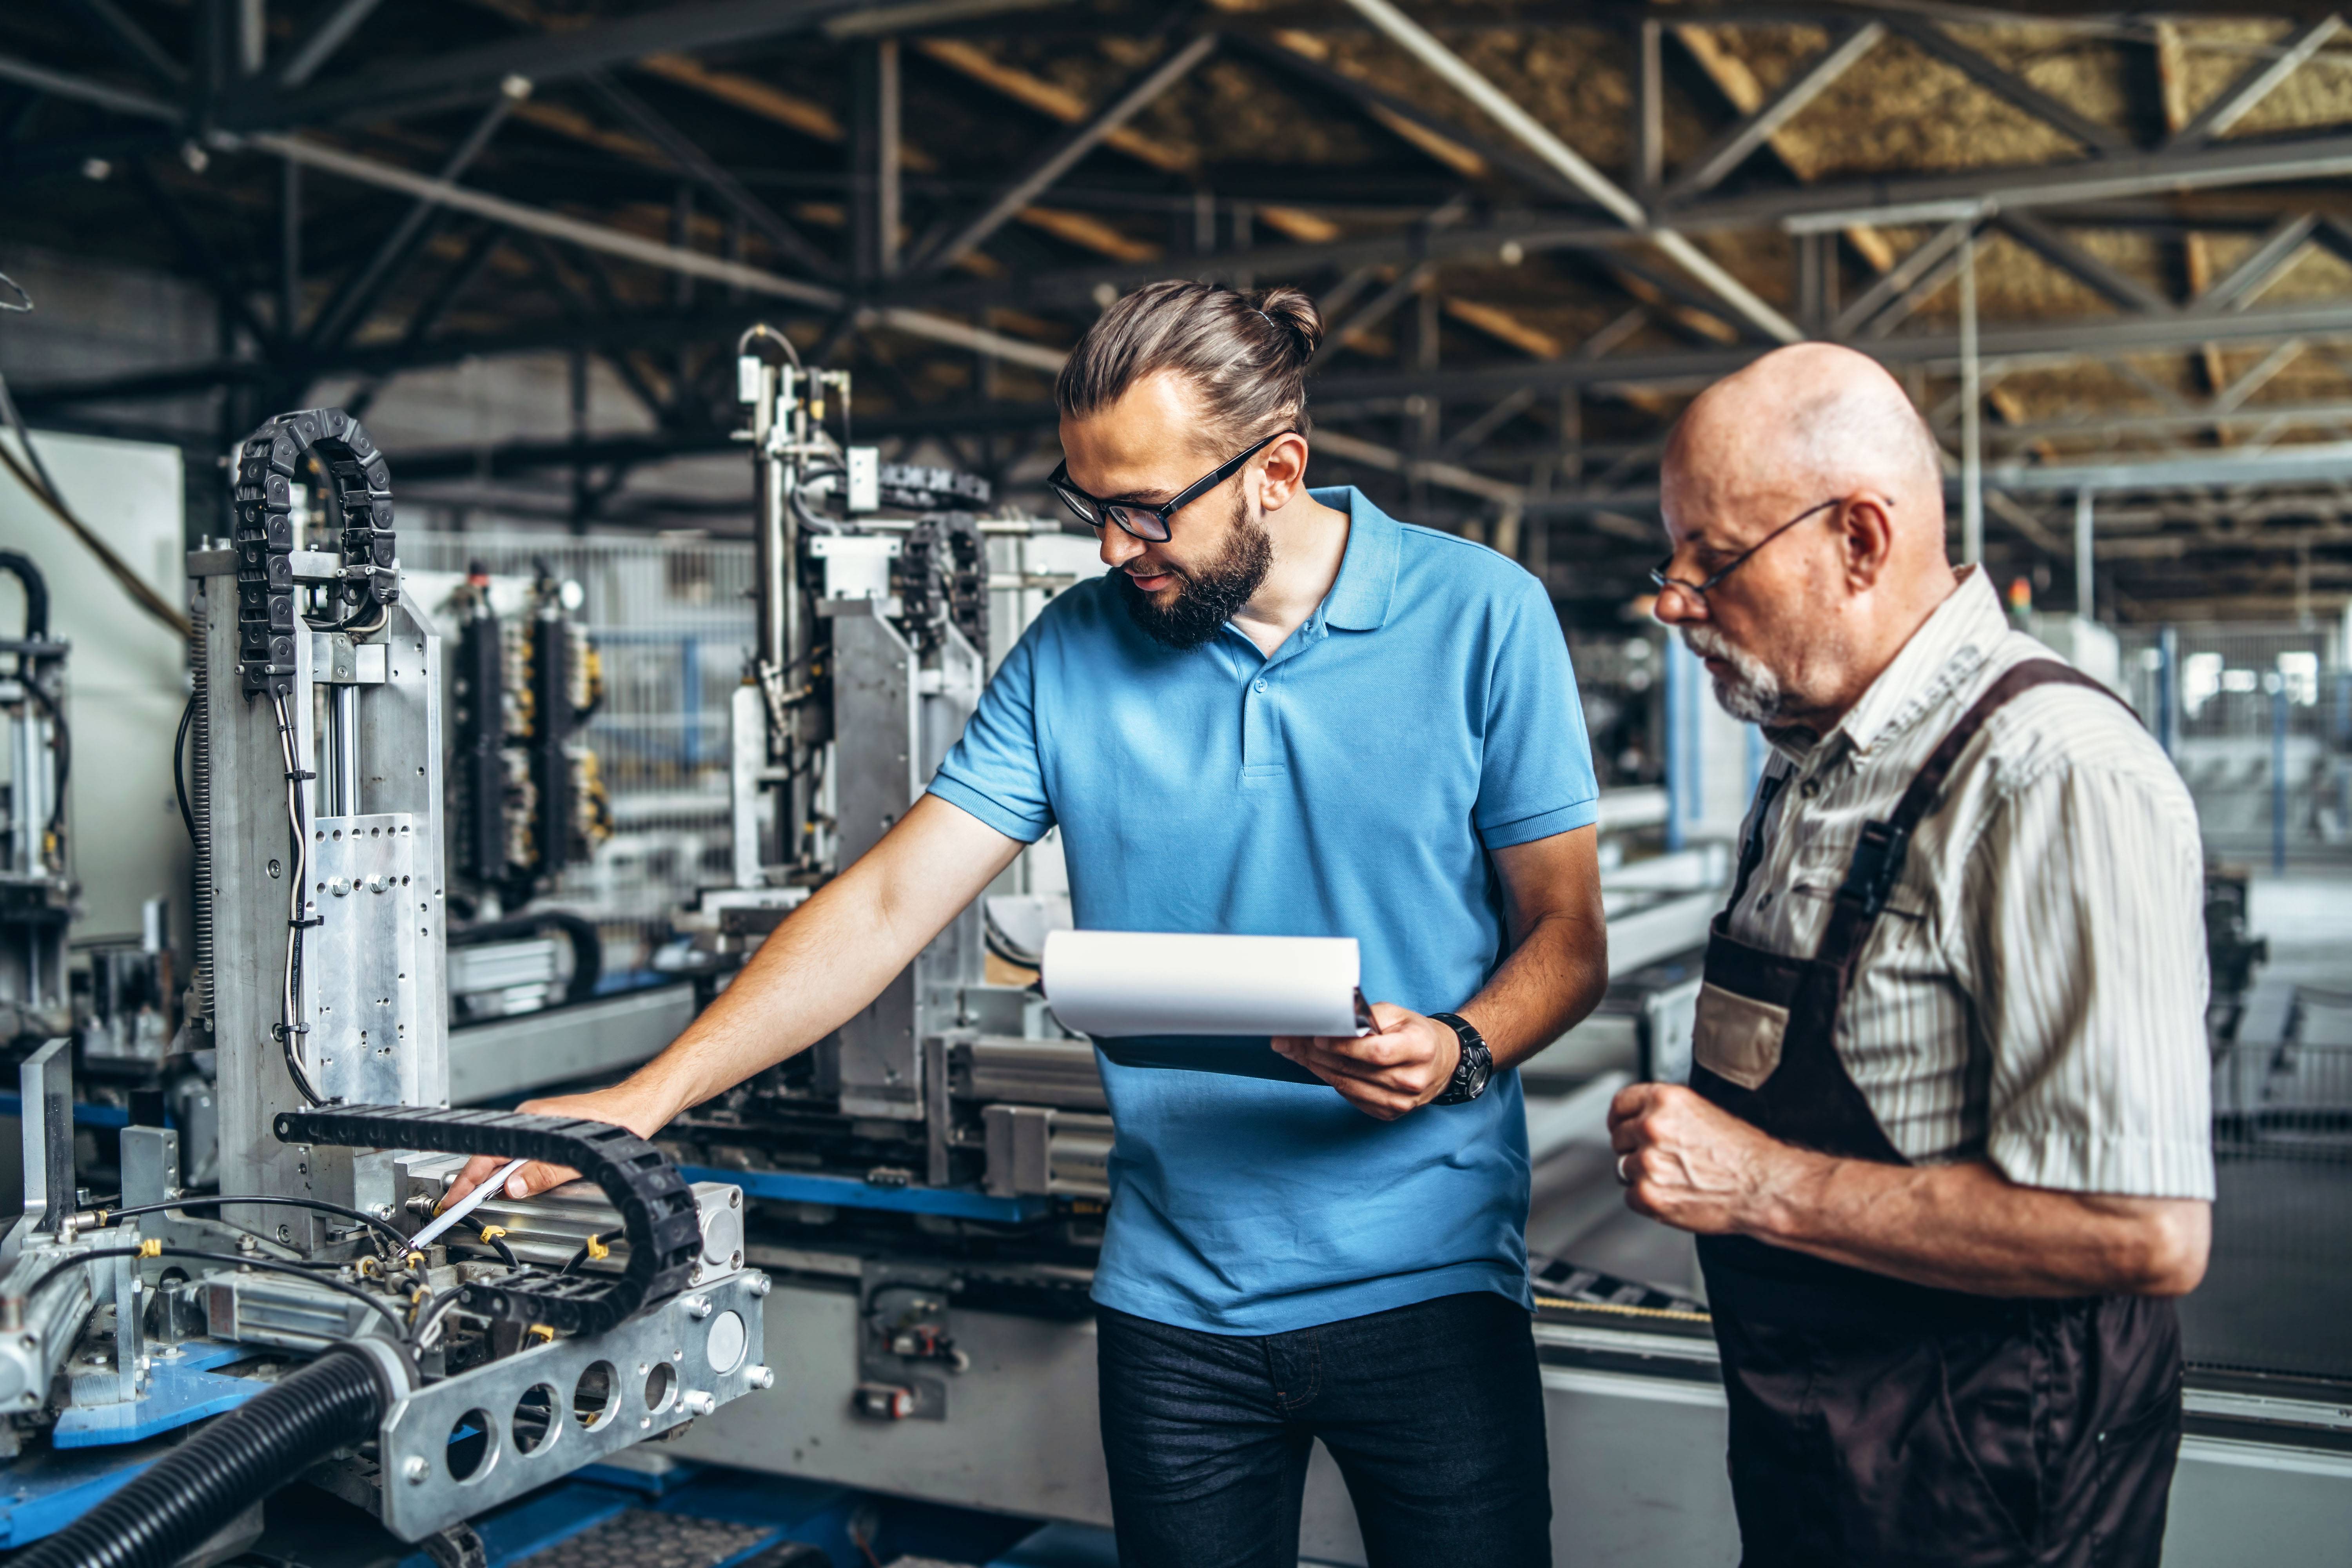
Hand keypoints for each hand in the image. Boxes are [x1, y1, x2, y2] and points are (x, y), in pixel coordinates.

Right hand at [441, 1087, 663, 1208]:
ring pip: (509, 1158)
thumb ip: (544, 1173)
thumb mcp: (579, 1156)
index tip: (453, 1200)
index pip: (488, 1154)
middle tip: (458, 1208)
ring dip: (497, 1181)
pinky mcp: (551, 1135)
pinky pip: (525, 1157)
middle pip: (494, 1157)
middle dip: (476, 1184)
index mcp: (531, 1121)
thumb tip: (513, 1187)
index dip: (468, 1180)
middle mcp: (532, 1122)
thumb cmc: (618, 1120)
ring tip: (478, 1202)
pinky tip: (515, 1187)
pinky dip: (516, 1174)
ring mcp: (540, 1127)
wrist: (641, 1105)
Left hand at [1272, 1003, 1460, 1121]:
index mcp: (1419, 1049)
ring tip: (1292, 1052)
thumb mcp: (1399, 1015)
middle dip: (1315, 1054)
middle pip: (1355, 1070)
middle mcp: (1412, 1080)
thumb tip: (1331, 1019)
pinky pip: (1351, 1097)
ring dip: (1315, 1068)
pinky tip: (1314, 1066)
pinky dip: (1330, 1080)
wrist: (1442, 1062)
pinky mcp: (1389, 1114)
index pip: (1375, 1052)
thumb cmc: (1416, 1034)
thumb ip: (1368, 1017)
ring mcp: (1401, 1103)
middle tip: (1287, 1041)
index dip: (1343, 1046)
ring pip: (1347, 1085)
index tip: (1315, 1036)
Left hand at [1606, 1082, 1799, 1235]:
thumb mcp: (1702, 1112)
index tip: (1620, 1126)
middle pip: (1619, 1138)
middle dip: (1634, 1149)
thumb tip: (1641, 1120)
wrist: (1764, 1187)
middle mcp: (1651, 1127)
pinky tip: (1674, 1195)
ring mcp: (1647, 1162)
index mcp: (1664, 1100)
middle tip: (1661, 1160)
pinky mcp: (1649, 1195)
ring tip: (1676, 1179)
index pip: (1620, 1104)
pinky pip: (1630, 1197)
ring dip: (1643, 1176)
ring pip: (1624, 1169)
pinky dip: (1647, 1200)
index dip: (1620, 1118)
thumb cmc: (1744, 1153)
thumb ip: (1666, 1112)